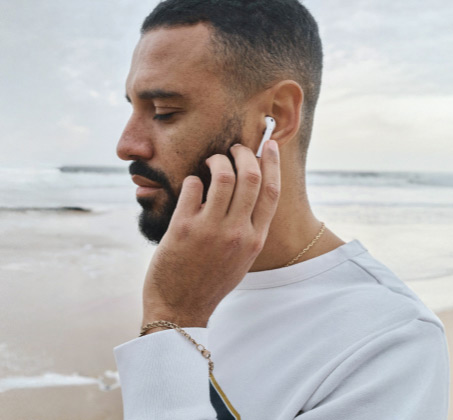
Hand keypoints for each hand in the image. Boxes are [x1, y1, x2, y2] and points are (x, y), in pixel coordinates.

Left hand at [140, 140, 281, 329]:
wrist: (180, 309)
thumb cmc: (209, 282)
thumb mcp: (241, 259)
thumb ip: (248, 230)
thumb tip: (248, 194)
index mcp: (255, 240)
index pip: (272, 191)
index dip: (272, 162)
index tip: (269, 144)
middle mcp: (237, 233)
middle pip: (250, 177)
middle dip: (243, 153)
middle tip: (234, 147)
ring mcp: (210, 230)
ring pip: (222, 176)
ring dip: (216, 160)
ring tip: (210, 160)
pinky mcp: (183, 228)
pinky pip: (192, 186)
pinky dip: (192, 178)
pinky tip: (190, 183)